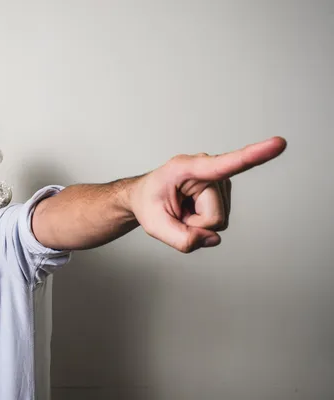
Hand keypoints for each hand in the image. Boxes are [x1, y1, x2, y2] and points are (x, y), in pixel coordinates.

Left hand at [130, 136, 286, 252]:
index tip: (279, 144)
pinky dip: (201, 224)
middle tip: (176, 212)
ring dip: (197, 224)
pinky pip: (219, 222)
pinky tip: (190, 212)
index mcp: (187, 167)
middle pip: (214, 217)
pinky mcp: (224, 193)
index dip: (253, 155)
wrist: (146, 197)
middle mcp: (208, 170)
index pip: (224, 164)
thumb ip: (181, 238)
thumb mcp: (154, 225)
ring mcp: (219, 181)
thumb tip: (214, 239)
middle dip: (193, 225)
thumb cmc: (149, 203)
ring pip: (218, 222)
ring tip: (182, 210)